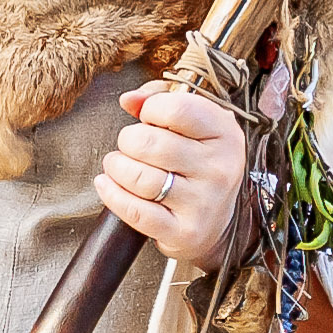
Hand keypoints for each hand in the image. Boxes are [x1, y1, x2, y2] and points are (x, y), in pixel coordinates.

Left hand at [97, 83, 247, 265]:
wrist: (215, 223)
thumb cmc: (195, 165)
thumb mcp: (192, 125)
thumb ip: (159, 100)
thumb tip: (129, 100)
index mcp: (224, 134)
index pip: (175, 108)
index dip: (150, 109)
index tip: (148, 118)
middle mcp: (219, 168)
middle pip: (150, 144)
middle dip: (128, 141)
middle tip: (130, 147)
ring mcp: (204, 203)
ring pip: (139, 178)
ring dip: (117, 168)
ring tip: (119, 166)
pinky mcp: (185, 232)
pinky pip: (136, 211)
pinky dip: (113, 195)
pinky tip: (108, 184)